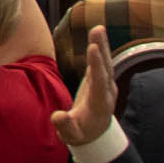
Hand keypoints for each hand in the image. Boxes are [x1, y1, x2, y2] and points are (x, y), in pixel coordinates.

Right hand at [51, 23, 116, 149]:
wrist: (94, 135)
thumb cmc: (79, 134)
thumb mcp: (70, 135)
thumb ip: (64, 125)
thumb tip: (57, 116)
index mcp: (99, 104)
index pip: (98, 81)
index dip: (96, 64)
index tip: (92, 48)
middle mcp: (106, 92)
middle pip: (105, 68)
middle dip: (102, 49)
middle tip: (98, 30)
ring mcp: (106, 85)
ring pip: (105, 62)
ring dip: (102, 44)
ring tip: (98, 27)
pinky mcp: (101, 80)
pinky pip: (101, 62)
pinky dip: (100, 47)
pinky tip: (97, 34)